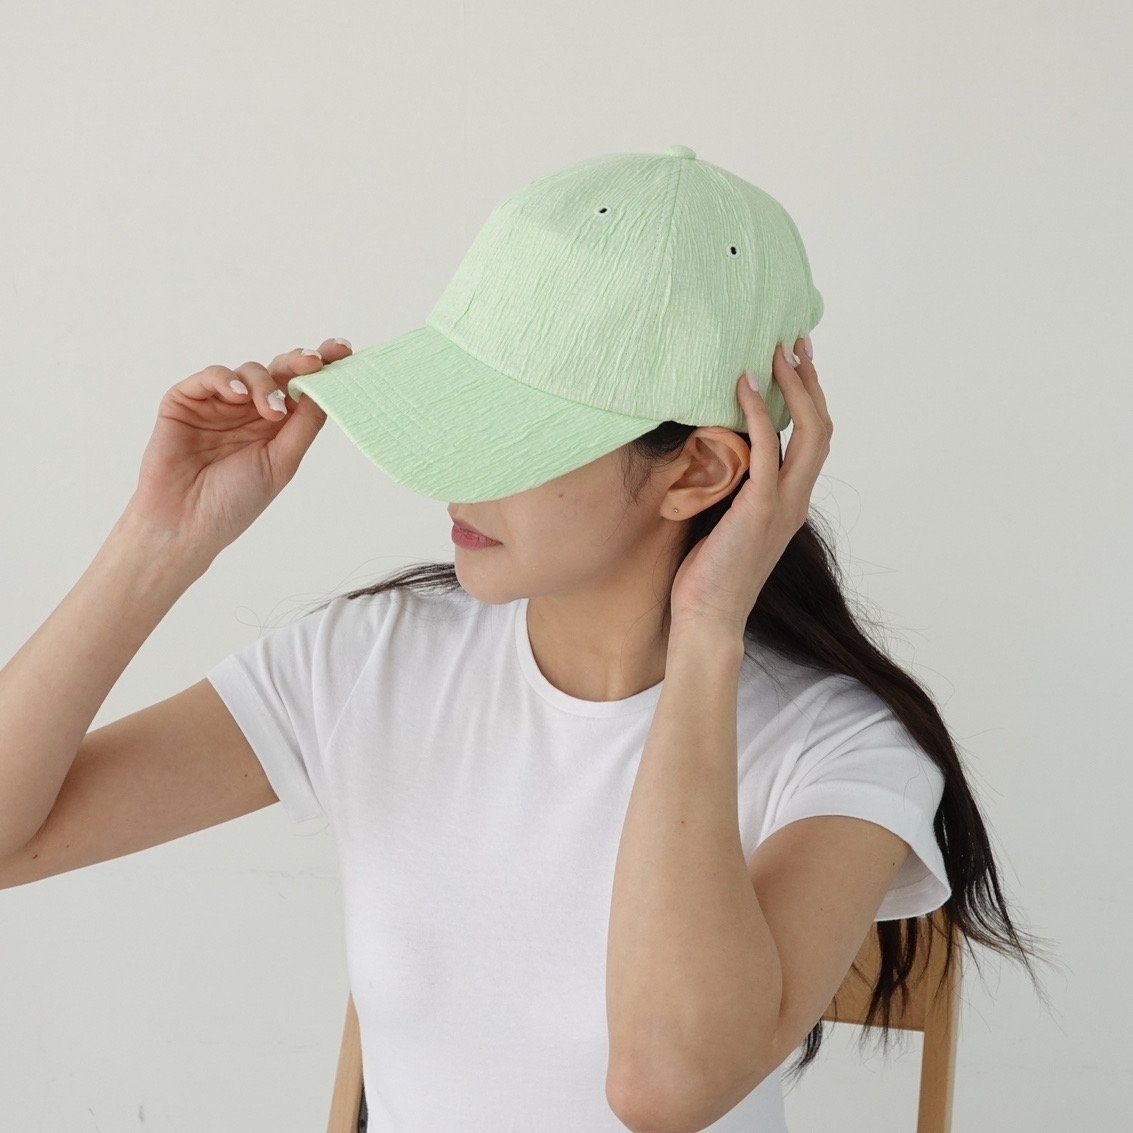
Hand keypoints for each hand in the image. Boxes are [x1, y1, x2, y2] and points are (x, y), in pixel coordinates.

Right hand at [125, 338, 350, 560]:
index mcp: (275, 426)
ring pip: (248, 371)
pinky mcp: (185, 401)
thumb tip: (328, 390)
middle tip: (315, 361)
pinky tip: (237, 396)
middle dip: (298, 362)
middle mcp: (248, 411)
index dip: (322, 368)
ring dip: (263, 384)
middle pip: (278, 372)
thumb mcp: (281, 462)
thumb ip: (304, 426)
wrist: (187, 524)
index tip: (343, 350)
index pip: (301, 389)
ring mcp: (217, 404)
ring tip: (269, 410)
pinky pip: (209, 377)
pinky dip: (225, 380)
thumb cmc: (235, 501)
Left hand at [668, 337, 832, 635]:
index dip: (810, 397)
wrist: (708, 617)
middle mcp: (796, 499)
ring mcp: (782, 504)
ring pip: (808, 433)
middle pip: (820, 427)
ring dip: (795, 387)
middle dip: (810, 381)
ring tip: (778, 351)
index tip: (796, 362)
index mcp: (792, 501)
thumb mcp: (725, 519)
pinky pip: (767, 450)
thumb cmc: (708, 574)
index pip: (814, 440)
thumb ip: (733, 486)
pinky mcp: (759, 509)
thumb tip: (714, 450)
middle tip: (794, 342)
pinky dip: (757, 413)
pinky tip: (744, 385)